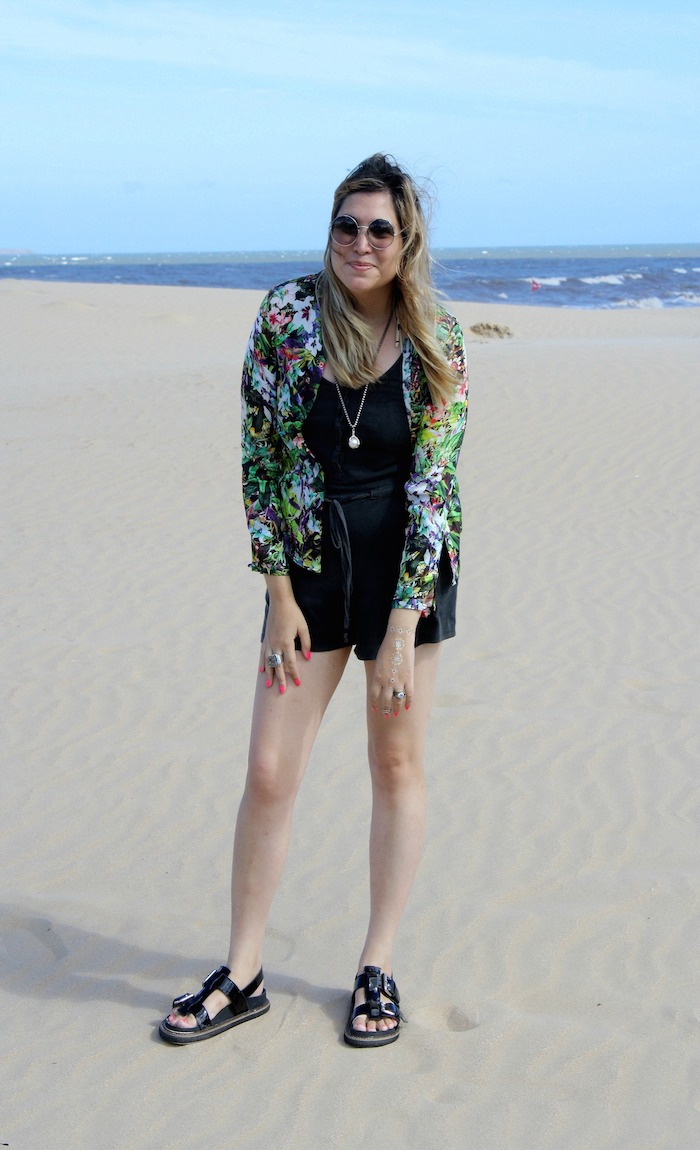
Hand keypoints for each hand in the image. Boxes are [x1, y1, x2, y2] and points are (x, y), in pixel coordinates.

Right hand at [260, 576, 310, 693]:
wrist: (280, 602)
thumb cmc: (294, 614)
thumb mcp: (304, 628)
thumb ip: (306, 643)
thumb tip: (307, 658)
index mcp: (287, 642)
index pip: (291, 663)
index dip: (295, 674)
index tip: (298, 683)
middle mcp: (276, 644)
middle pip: (279, 666)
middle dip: (281, 679)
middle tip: (282, 691)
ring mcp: (269, 642)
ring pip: (269, 662)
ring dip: (270, 675)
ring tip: (269, 686)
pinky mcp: (266, 639)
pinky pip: (263, 655)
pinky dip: (263, 664)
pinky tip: (262, 671)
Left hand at [369, 610, 418, 716]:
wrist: (398, 639)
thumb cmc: (387, 648)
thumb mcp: (378, 663)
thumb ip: (379, 674)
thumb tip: (381, 682)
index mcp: (376, 677)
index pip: (374, 696)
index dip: (375, 704)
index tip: (375, 710)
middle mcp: (386, 682)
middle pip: (385, 701)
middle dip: (385, 710)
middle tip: (387, 716)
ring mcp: (398, 681)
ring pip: (397, 700)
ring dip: (396, 709)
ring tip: (395, 714)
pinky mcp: (409, 679)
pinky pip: (409, 695)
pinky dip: (408, 702)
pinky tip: (407, 707)